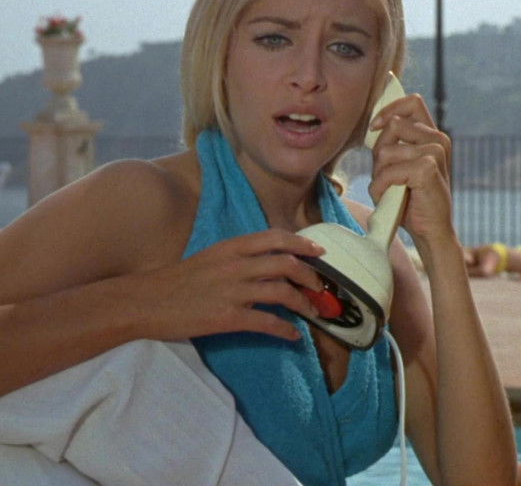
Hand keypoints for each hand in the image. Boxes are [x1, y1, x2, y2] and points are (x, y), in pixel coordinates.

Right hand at [149, 229, 324, 340]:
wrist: (146, 300)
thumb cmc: (178, 278)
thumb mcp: (211, 256)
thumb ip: (239, 257)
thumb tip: (268, 264)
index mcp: (232, 247)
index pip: (276, 237)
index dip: (302, 243)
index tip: (319, 251)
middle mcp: (236, 264)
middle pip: (286, 264)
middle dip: (310, 275)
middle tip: (320, 287)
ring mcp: (233, 291)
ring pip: (282, 292)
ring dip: (304, 303)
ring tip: (312, 312)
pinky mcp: (228, 317)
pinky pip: (267, 322)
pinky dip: (286, 330)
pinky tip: (294, 336)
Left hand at [367, 93, 452, 242]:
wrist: (430, 231)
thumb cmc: (411, 200)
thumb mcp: (398, 165)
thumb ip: (391, 144)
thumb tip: (374, 124)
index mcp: (433, 136)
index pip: (412, 102)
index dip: (388, 110)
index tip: (374, 127)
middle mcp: (438, 140)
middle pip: (392, 126)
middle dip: (379, 153)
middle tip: (388, 177)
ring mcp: (435, 152)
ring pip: (386, 151)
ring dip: (379, 175)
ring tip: (392, 190)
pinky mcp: (428, 169)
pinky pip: (388, 171)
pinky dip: (381, 188)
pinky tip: (391, 198)